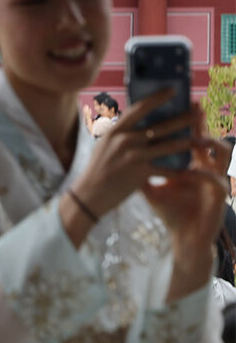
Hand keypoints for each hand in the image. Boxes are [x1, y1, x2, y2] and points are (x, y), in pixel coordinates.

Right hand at [71, 93, 200, 217]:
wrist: (89, 194)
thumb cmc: (98, 169)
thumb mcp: (105, 145)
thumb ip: (122, 134)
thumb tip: (142, 123)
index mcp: (115, 131)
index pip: (139, 108)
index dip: (157, 98)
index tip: (172, 91)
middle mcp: (125, 141)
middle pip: (160, 127)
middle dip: (183, 119)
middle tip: (199, 114)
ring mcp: (133, 157)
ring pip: (168, 146)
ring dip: (188, 143)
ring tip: (202, 140)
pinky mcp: (141, 174)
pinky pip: (166, 169)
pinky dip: (178, 170)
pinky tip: (189, 169)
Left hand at [141, 113, 230, 301]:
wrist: (185, 238)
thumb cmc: (171, 213)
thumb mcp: (152, 189)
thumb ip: (140, 171)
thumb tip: (118, 156)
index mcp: (193, 165)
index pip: (189, 138)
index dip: (184, 122)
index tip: (173, 105)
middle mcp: (208, 168)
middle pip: (208, 139)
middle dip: (201, 123)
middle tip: (193, 106)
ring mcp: (217, 179)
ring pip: (223, 154)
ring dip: (211, 144)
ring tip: (198, 139)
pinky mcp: (221, 195)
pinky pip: (215, 179)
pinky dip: (202, 175)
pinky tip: (191, 173)